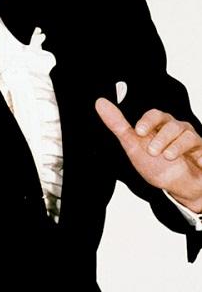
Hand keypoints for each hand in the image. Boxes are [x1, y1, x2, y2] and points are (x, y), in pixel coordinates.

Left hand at [95, 98, 201, 212]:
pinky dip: (192, 154)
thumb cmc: (156, 165)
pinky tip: (186, 161)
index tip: (139, 133)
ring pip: (186, 133)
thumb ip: (117, 125)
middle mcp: (176, 129)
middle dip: (160, 138)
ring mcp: (190, 138)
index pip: (154, 114)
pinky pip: (200, 146)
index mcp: (158, 126)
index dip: (147, 121)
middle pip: (170, 123)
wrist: (178, 188)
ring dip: (174, 147)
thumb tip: (100, 102)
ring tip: (167, 158)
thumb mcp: (133, 145)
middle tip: (153, 152)